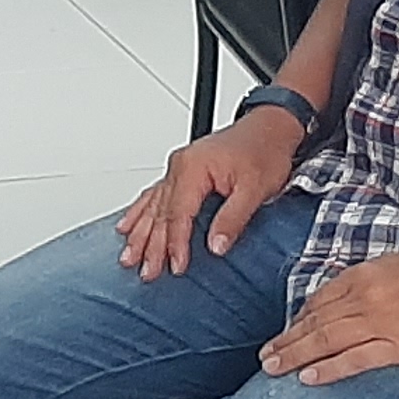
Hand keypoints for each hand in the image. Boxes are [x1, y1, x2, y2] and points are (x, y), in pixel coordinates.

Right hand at [117, 109, 306, 280]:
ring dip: (140, 233)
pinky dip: (140, 212)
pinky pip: (154, 194)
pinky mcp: (183, 170)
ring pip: (153, 205)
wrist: (271, 126)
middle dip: (151, 245)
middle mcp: (181, 166)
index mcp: (194, 167)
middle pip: (161, 212)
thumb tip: (216, 246)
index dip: (175, 244)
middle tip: (147, 272)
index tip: (176, 266)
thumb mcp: (256, 188)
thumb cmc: (265, 150)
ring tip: (128, 257)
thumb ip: (233, 218)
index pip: (178, 214)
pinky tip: (128, 226)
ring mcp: (180, 167)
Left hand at [260, 251, 398, 384]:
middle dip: (287, 339)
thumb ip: (373, 283)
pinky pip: (354, 359)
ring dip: (295, 355)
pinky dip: (328, 369)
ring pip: (326, 340)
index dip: (299, 318)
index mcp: (367, 274)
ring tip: (273, 369)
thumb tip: (352, 300)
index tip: (286, 332)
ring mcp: (382, 321)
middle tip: (264, 356)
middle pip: (316, 320)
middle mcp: (367, 296)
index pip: (322, 298)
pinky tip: (308, 378)